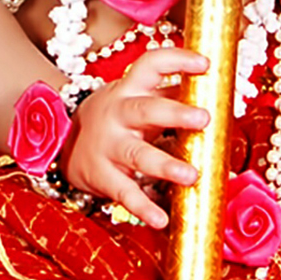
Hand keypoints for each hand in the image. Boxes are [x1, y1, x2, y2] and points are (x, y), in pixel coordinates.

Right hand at [63, 47, 209, 227]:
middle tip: (204, 118)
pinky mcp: (102, 176)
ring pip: (137, 154)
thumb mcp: (138, 99)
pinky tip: (162, 219)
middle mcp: (119, 113)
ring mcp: (109, 145)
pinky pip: (124, 192)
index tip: (205, 62)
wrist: (63, 142)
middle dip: (175, 113)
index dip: (177, 60)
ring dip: (165, 165)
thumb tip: (218, 93)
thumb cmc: (119, 117)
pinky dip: (143, 207)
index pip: (151, 64)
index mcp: (131, 88)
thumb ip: (171, 94)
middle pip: (146, 109)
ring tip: (192, 176)